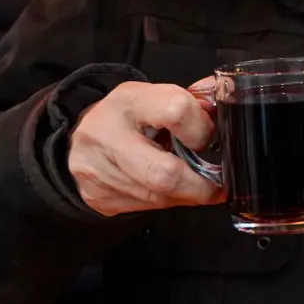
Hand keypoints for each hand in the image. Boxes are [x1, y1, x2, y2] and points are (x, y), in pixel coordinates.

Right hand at [67, 81, 222, 215]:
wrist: (76, 143)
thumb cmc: (126, 117)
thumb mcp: (154, 97)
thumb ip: (192, 100)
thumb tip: (227, 97)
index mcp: (129, 102)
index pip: (176, 111)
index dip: (201, 129)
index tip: (206, 138)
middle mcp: (108, 135)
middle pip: (165, 173)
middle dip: (199, 185)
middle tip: (215, 183)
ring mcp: (99, 170)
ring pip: (159, 196)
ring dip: (186, 194)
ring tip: (192, 183)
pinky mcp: (99, 197)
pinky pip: (147, 207)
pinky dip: (167, 200)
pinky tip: (168, 189)